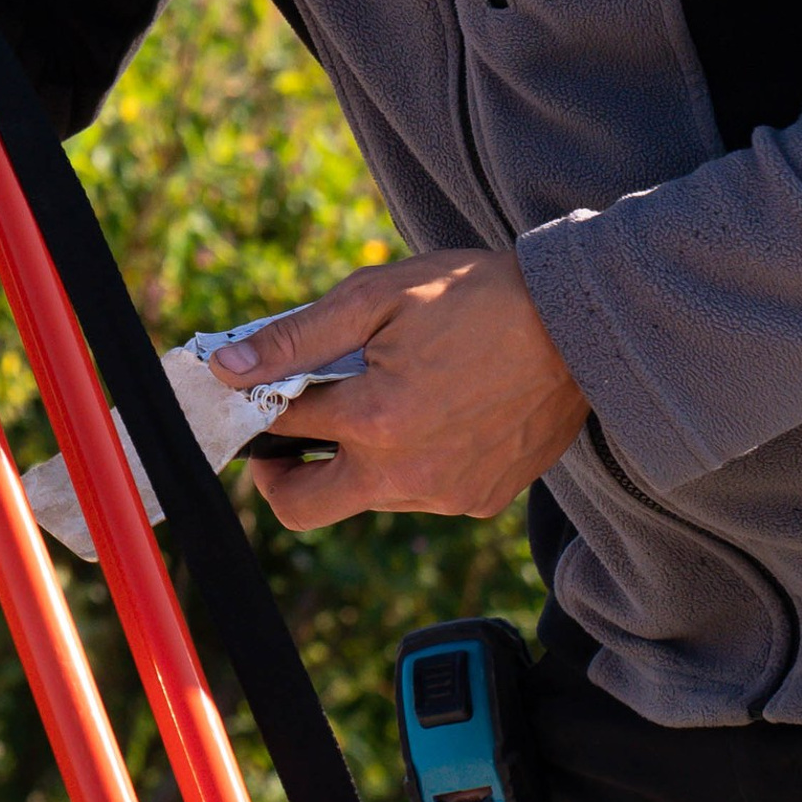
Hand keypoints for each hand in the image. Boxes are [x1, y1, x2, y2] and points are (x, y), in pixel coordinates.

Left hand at [208, 247, 589, 527]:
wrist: (576, 327)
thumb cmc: (471, 299)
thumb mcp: (373, 298)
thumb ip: (294, 338)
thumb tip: (225, 367)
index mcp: (374, 419)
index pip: (278, 426)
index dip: (253, 401)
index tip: (247, 389)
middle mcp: (406, 472)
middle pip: (303, 504)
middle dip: (278, 469)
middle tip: (280, 426)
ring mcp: (446, 494)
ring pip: (361, 496)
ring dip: (346, 458)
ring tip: (370, 394)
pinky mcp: (478, 500)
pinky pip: (413, 494)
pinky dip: (398, 461)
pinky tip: (421, 412)